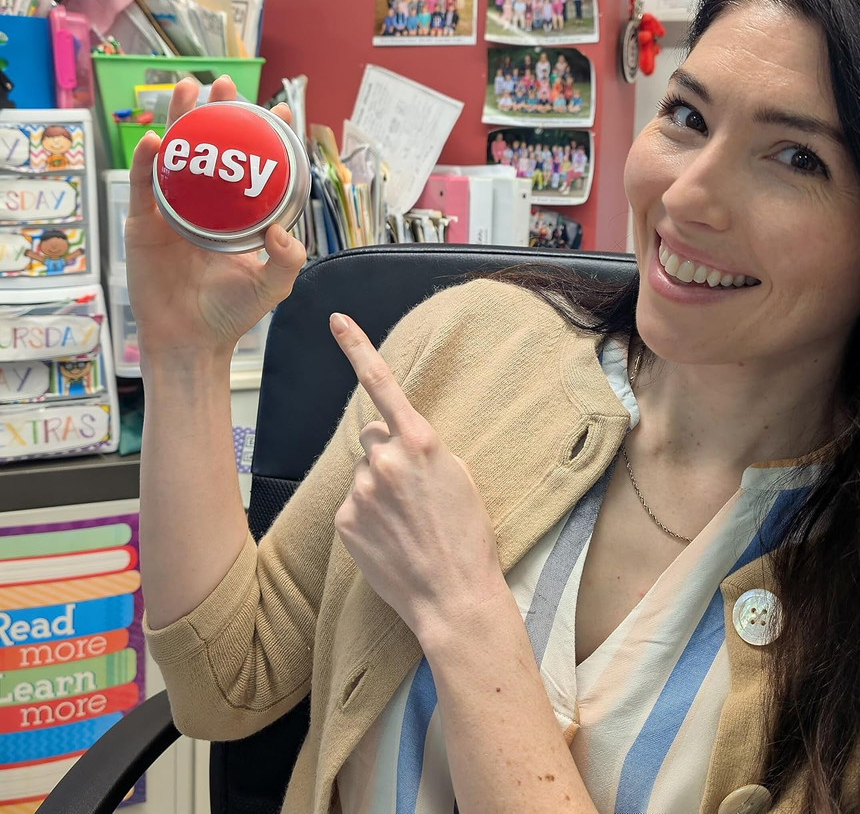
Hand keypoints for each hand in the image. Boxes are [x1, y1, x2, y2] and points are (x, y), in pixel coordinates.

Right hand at [125, 76, 306, 362]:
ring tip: (187, 89)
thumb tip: (281, 227)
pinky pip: (143, 186)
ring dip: (179, 120)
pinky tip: (156, 138)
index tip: (277, 110)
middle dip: (216, 112)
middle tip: (224, 84)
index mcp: (236, 214)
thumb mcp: (272, 284)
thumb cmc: (231, 314)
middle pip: (209, 149)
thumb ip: (288, 257)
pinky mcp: (142, 223)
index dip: (262, 137)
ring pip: (174, 155)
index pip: (251, 167)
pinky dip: (147, 160)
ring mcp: (172, 211)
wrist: (191, 341)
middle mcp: (205, 206)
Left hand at [330, 312, 506, 642]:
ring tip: (405, 522)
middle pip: (374, 438)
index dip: (357, 348)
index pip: (383, 384)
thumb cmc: (467, 536)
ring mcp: (361, 491)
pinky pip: (352, 503)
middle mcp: (385, 459)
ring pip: (364, 473)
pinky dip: (366, 516)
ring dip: (378, 488)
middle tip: (414, 492)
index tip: (335, 320)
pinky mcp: (344, 519)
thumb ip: (421, 448)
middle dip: (388, 454)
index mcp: (420, 442)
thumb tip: (389, 439)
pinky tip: (389, 537)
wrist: (453, 595)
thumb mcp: (458, 476)